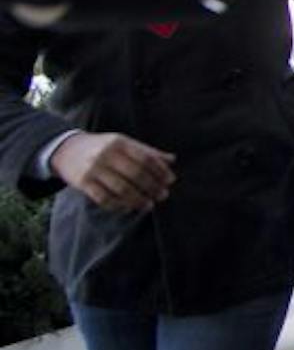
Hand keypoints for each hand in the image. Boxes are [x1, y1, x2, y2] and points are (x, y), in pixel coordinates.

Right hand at [51, 131, 176, 210]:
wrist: (66, 149)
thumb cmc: (102, 147)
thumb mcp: (123, 143)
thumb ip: (147, 151)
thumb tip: (172, 159)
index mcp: (119, 142)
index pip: (145, 158)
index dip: (160, 171)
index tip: (170, 181)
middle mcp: (106, 154)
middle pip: (135, 174)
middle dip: (152, 187)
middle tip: (163, 195)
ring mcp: (93, 169)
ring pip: (121, 189)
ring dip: (139, 199)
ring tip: (150, 205)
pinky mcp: (83, 183)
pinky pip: (105, 198)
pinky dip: (119, 205)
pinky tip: (130, 207)